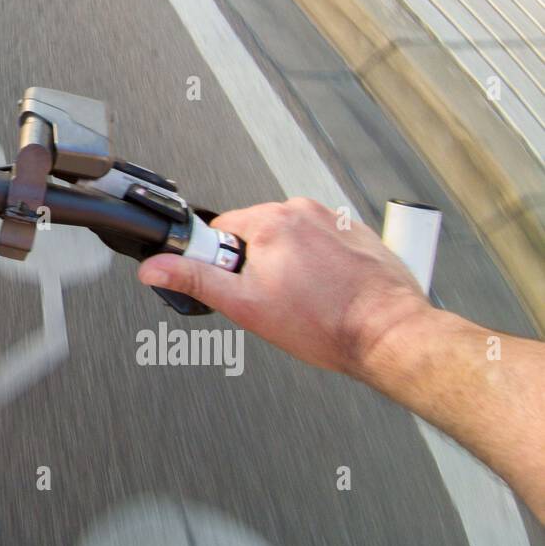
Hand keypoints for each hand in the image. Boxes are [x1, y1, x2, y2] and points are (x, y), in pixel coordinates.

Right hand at [138, 198, 431, 378]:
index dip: (222, 262)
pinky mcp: (357, 233)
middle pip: (257, 233)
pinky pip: (321, 243)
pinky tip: (325, 291)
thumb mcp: (246, 306)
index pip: (222, 229)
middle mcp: (303, 211)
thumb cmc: (327, 324)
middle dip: (256, 264)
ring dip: (288, 263)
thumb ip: (195, 280)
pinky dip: (318, 263)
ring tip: (304, 298)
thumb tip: (156, 268)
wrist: (389, 334)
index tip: (240, 284)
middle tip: (273, 298)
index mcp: (271, 221)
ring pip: (290, 239)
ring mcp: (334, 220)